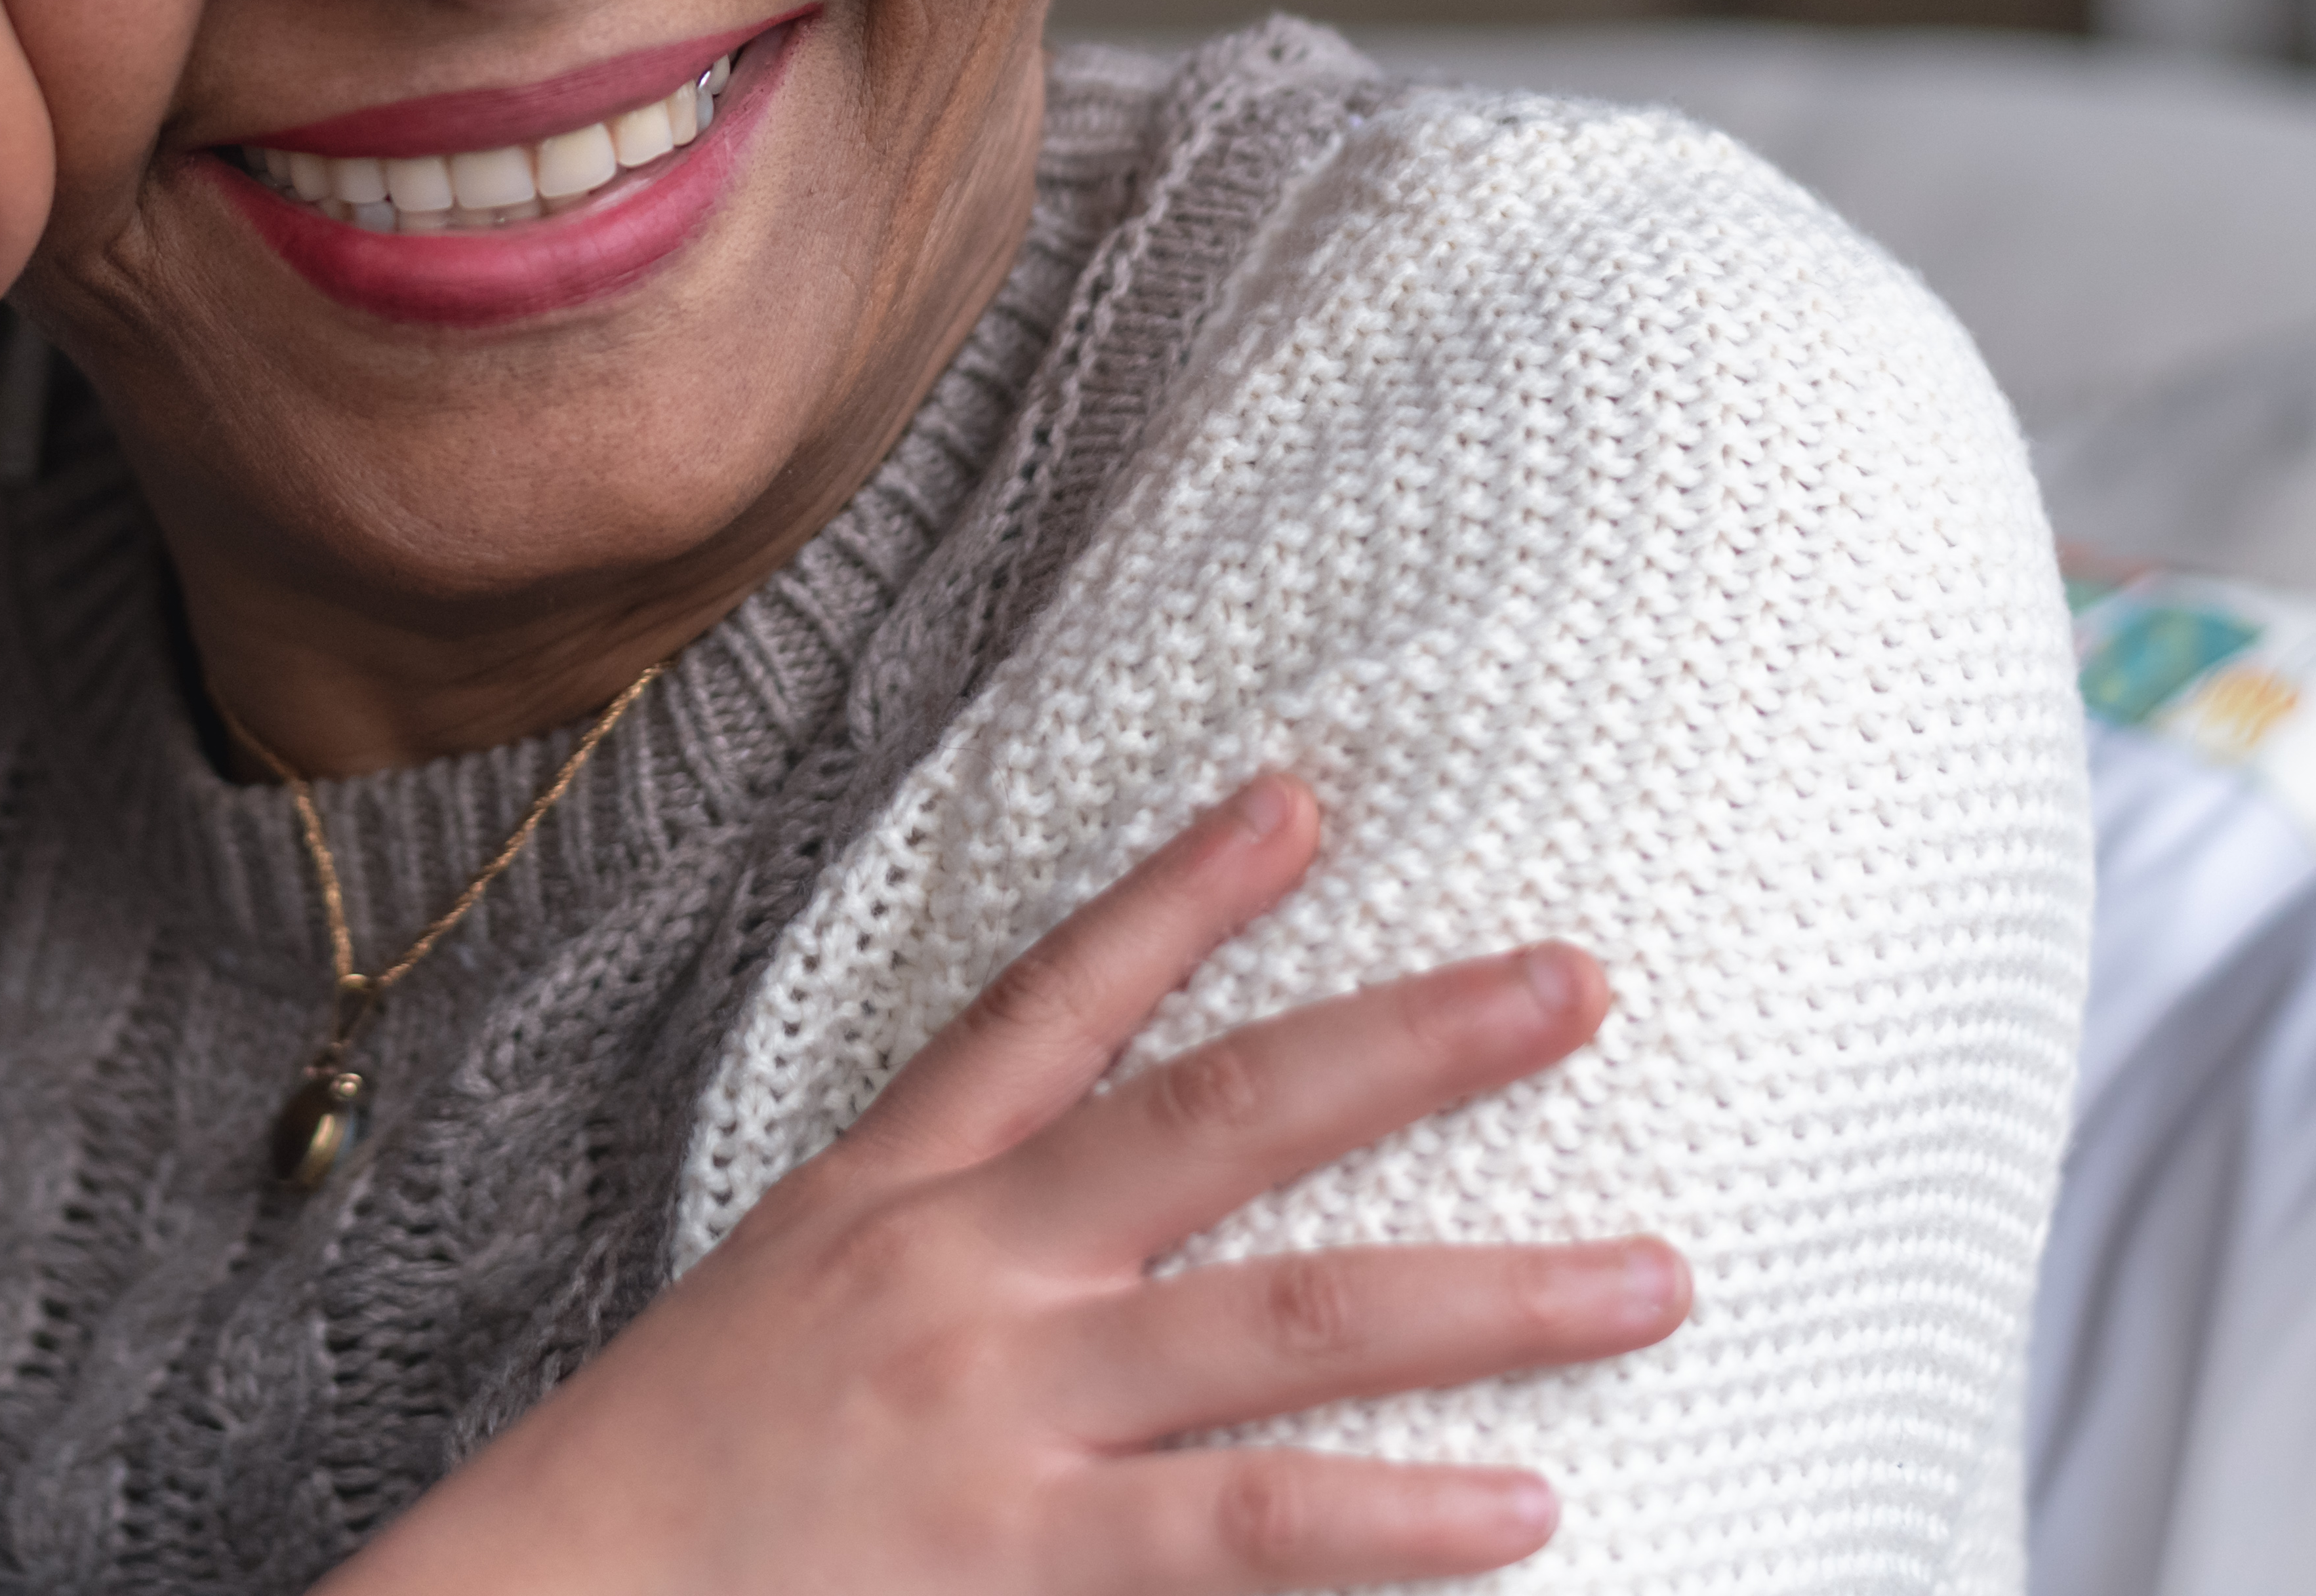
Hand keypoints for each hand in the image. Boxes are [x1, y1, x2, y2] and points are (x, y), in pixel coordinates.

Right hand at [328, 781, 1680, 1593]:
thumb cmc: (663, 1484)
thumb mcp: (777, 1304)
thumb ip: (924, 1245)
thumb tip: (1080, 1228)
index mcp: (890, 1196)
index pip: (1052, 999)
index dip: (1184, 891)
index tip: (1305, 795)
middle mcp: (961, 1274)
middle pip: (1221, 1120)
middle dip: (1409, 1043)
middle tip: (1577, 982)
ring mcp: (1001, 1414)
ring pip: (1287, 1323)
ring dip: (1487, 1296)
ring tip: (1652, 1275)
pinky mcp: (1019, 1562)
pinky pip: (1245, 1531)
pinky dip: (1393, 1519)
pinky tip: (1522, 1506)